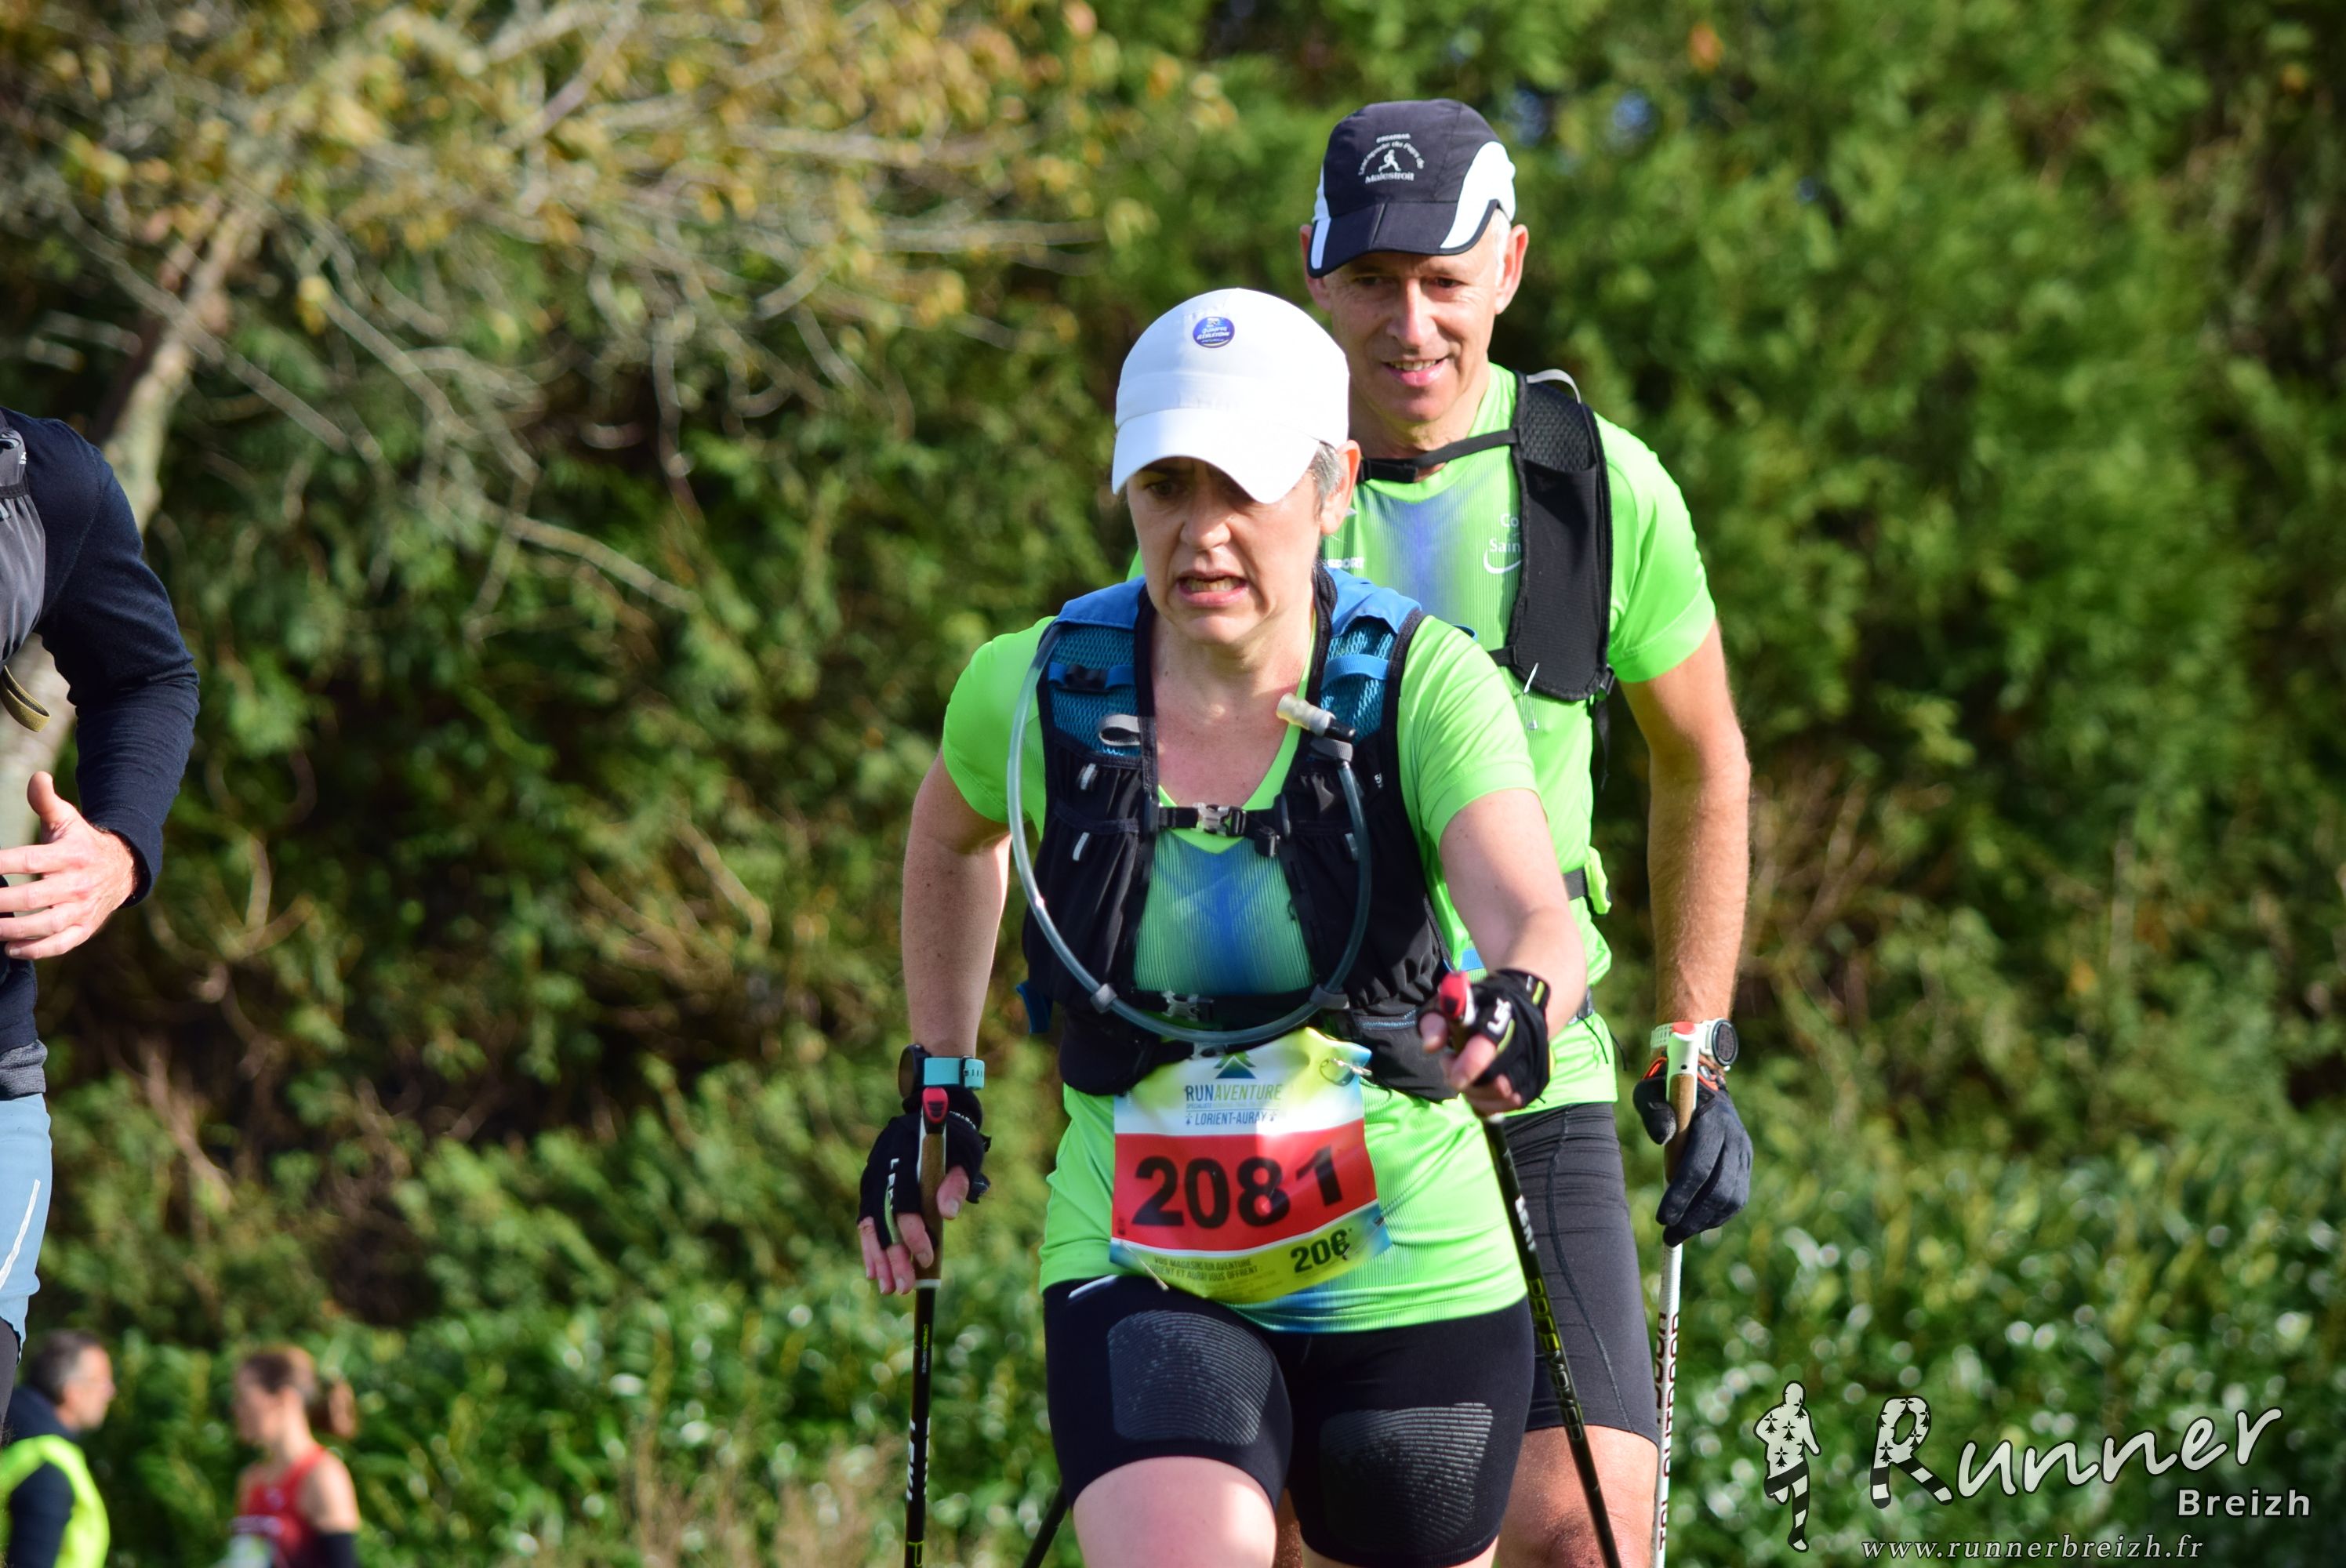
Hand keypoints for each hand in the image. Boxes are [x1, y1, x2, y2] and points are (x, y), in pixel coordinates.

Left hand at [0, 773, 137, 959]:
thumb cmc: (81, 843)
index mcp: (71, 855)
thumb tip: (37, 777)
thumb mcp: (68, 820)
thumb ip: (46, 801)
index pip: (29, 860)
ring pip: (46, 924)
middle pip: (32, 897)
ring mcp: (82, 908)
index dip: (1, 863)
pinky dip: (37, 950)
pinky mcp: (85, 927)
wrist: (123, 868)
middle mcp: (78, 883)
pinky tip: (11, 949)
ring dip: (13, 930)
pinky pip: (61, 944)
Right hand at [857, 1087, 988, 1295]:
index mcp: (905, 1155)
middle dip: (892, 1256)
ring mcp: (872, 1179)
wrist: (933, 1117)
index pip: (904, 1199)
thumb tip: (948, 1216)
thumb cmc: (955, 1141)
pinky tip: (875, 1272)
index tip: (927, 1258)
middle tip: (904, 1287)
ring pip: (871, 1224)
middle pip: (884, 1218)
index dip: (913, 1231)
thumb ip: (955, 1182)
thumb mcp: (965, 1155)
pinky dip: (869, 1248)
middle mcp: (882, 1167)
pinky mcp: (870, 1189)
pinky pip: (866, 1223)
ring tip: (888, 1288)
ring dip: (878, 1259)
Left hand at [1419, 970, 1553, 1116]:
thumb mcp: (1451, 1007)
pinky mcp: (1539, 1078)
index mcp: (1501, 1017)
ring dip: (1477, 1095)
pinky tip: (1477, 1091)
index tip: (1446, 1064)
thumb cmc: (1479, 1010)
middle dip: (1468, 1084)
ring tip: (1464, 1080)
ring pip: (1507, 1095)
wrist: (1519, 1008)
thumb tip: (1430, 1047)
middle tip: (1451, 1071)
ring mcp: (1535, 1063)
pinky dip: (1492, 1104)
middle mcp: (1524, 1041)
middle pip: (1498, 1080)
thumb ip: (1435, 1023)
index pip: (1488, 1046)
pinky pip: (1515, 1103)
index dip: (1468, 1065)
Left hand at [1633, 1054, 1750, 1244]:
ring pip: (1732, 1199)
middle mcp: (1735, 1137)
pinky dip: (1717, 1217)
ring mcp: (1744, 1152)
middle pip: (1719, 1189)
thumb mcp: (1651, 1091)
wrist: (1701, 1082)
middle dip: (1692, 1217)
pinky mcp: (1746, 1163)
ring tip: (1679, 1234)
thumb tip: (1661, 1138)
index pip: (1700, 1167)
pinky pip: (1737, 1198)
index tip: (1662, 1218)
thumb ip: (1654, 1112)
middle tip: (1668, 1236)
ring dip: (1705, 1222)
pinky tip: (1696, 1223)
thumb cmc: (1667, 1090)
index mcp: (1713, 1120)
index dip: (1681, 1196)